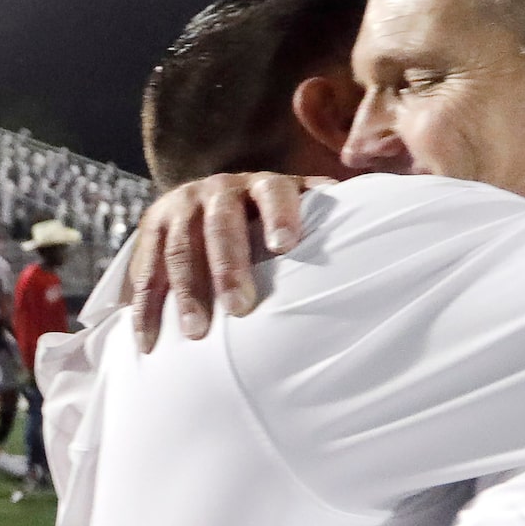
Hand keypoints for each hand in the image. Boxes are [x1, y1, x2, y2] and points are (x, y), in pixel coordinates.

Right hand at [127, 171, 312, 350]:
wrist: (206, 200)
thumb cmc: (267, 221)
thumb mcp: (295, 207)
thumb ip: (324, 212)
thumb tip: (378, 216)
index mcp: (260, 185)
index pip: (273, 192)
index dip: (280, 215)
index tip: (287, 246)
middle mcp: (217, 190)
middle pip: (220, 225)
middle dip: (228, 267)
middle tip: (239, 307)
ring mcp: (180, 207)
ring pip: (180, 249)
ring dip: (186, 292)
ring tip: (196, 332)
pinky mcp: (152, 228)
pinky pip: (146, 270)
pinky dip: (145, 307)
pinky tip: (148, 341)